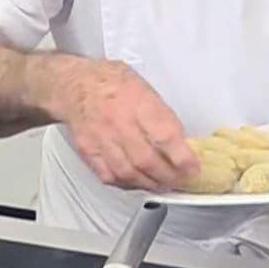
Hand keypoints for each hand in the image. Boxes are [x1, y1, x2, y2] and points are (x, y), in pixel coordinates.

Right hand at [53, 59, 198, 191]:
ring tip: (161, 184)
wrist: (76, 84)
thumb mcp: (146, 88)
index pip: (165, 136)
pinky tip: (137, 182)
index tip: (193, 168)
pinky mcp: (89, 151)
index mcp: (138, 102)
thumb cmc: (113, 83)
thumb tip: (182, 140)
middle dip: (168, 177)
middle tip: (180, 179)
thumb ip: (162, 115)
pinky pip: (109, 176)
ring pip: (128, 173)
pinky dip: (126, 184)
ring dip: (149, 184)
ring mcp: (102, 138)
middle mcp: (119, 122)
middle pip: (147, 160)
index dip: (182, 158)